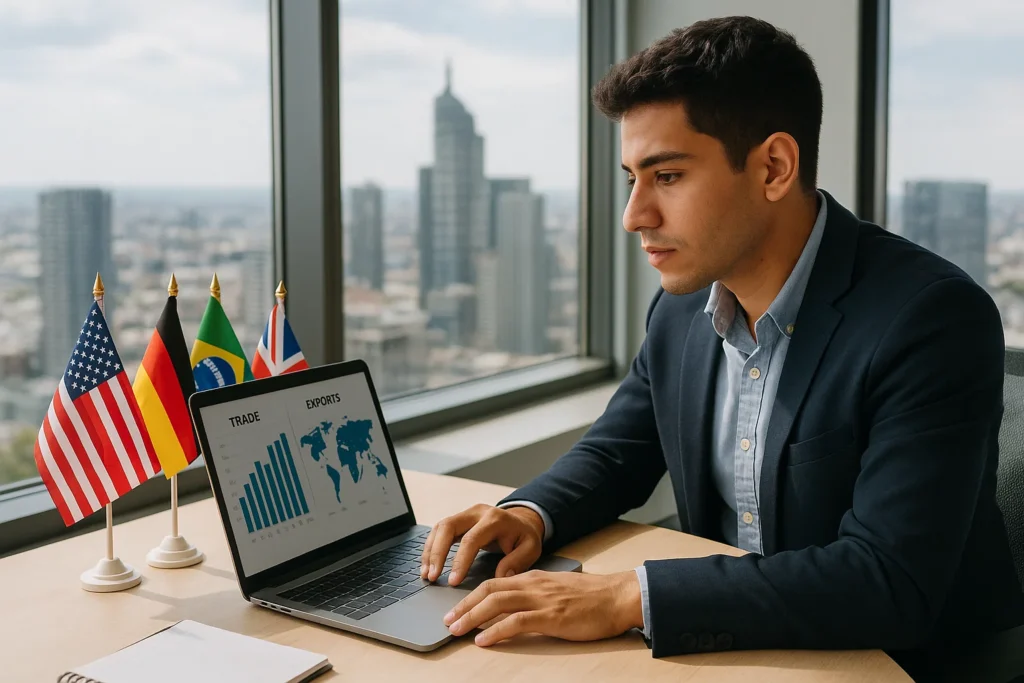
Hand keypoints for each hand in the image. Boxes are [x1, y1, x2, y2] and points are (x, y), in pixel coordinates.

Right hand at [420, 504, 544, 584]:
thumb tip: (500, 576)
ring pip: (440, 527)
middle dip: (436, 553)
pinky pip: (439, 531)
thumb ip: (517, 561)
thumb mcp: (531, 548)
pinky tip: (428, 565)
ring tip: (426, 574)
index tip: (453, 581)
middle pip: (448, 527)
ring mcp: (466, 514)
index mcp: (495, 519)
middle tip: (431, 577)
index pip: (471, 539)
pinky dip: (431, 548)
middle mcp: (477, 512)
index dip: (459, 561)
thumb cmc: (524, 537)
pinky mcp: (459, 521)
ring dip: (430, 551)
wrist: (522, 521)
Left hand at [443, 569, 642, 645]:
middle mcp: (533, 584)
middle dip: (464, 605)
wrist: (618, 597)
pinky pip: (516, 621)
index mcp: (534, 577)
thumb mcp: (557, 589)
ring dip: (472, 616)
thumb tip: (515, 606)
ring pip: (497, 603)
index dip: (471, 596)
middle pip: (489, 590)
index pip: (494, 582)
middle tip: (447, 620)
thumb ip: (536, 594)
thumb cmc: (593, 597)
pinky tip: (483, 640)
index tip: (456, 608)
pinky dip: (496, 630)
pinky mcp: (551, 616)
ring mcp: (541, 600)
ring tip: (456, 630)